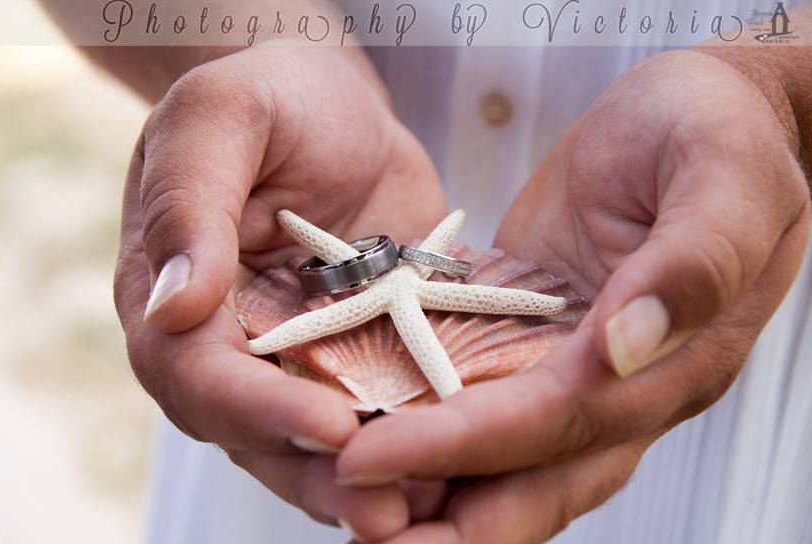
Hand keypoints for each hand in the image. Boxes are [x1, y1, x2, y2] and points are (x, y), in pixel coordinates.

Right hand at [114, 44, 446, 539]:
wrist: (334, 110)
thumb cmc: (270, 98)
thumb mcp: (222, 120)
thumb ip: (189, 205)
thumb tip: (172, 308)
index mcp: (175, 299)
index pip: (201, 375)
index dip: (260, 410)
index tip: (333, 426)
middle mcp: (230, 347)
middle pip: (258, 433)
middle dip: (320, 475)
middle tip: (388, 513)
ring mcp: (295, 359)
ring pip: (316, 442)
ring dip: (368, 482)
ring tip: (428, 512)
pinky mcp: (356, 354)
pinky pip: (376, 408)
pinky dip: (409, 443)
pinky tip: (457, 463)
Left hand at [335, 50, 810, 541]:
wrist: (699, 112)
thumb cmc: (718, 130)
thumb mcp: (724, 176)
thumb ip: (693, 262)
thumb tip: (624, 347)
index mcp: (670, 363)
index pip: (555, 424)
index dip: (461, 447)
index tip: (367, 460)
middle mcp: (617, 386)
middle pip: (527, 477)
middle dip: (439, 516)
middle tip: (349, 519)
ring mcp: (569, 364)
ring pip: (495, 452)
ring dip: (423, 480)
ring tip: (339, 489)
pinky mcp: (531, 335)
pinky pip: (473, 389)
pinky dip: (420, 414)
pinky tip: (359, 415)